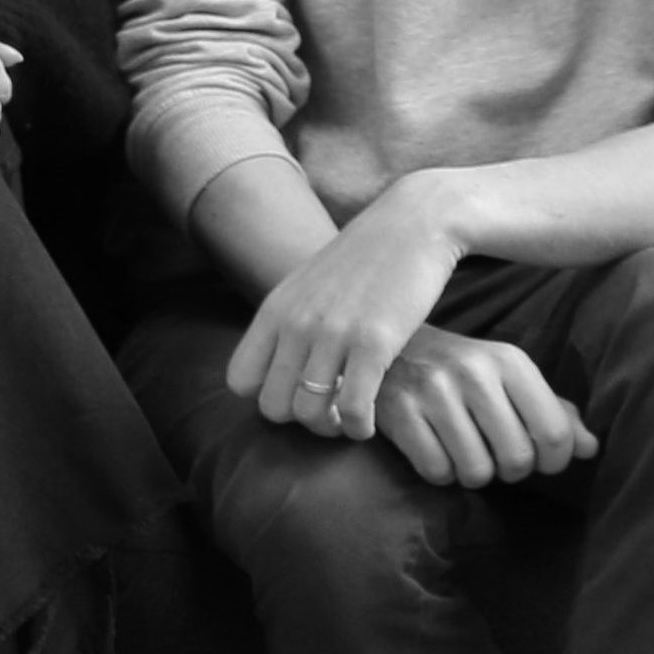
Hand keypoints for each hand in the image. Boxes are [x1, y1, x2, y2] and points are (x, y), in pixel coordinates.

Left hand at [226, 175, 465, 439]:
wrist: (414, 224)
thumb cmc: (365, 261)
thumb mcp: (309, 285)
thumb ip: (288, 321)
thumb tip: (277, 364)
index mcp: (274, 310)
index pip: (239, 381)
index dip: (266, 398)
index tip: (297, 395)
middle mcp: (295, 323)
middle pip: (272, 407)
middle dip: (300, 422)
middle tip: (330, 415)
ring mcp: (332, 333)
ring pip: (309, 415)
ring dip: (332, 430)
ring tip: (350, 420)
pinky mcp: (374, 342)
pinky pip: (353, 408)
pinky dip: (360, 427)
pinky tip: (372, 423)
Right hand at [358, 326, 601, 486]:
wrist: (385, 346)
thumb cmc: (459, 369)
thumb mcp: (507, 378)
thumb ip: (552, 411)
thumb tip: (591, 449)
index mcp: (509, 360)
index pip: (554, 433)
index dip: (554, 461)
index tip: (540, 461)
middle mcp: (472, 372)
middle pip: (516, 458)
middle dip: (511, 471)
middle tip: (497, 458)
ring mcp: (431, 391)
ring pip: (476, 471)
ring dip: (473, 474)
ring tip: (465, 455)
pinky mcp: (397, 412)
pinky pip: (436, 471)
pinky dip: (440, 474)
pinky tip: (436, 452)